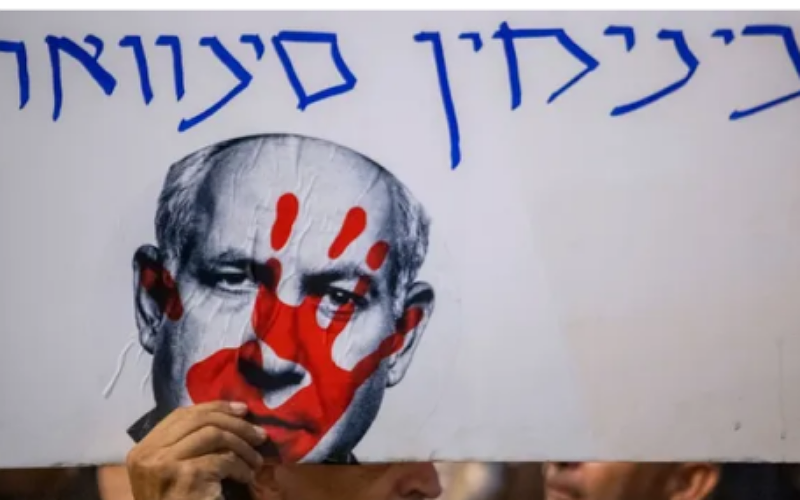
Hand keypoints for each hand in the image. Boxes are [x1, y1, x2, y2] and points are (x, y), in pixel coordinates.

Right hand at [126, 401, 266, 499]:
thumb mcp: (174, 470)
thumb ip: (188, 443)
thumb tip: (230, 413)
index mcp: (142, 449)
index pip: (181, 414)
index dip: (214, 408)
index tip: (242, 409)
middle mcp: (148, 454)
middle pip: (199, 421)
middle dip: (235, 424)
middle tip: (259, 434)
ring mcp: (164, 464)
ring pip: (214, 435)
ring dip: (242, 446)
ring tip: (256, 460)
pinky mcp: (186, 476)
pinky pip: (223, 459)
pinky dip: (241, 467)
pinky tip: (247, 477)